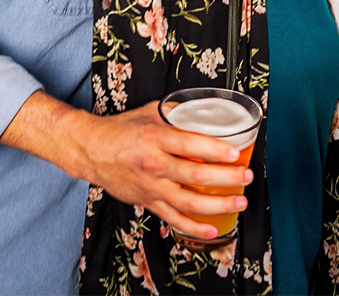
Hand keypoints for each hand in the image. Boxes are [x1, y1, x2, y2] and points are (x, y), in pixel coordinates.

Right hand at [12, 98, 251, 240]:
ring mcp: (151, 186)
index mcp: (156, 137)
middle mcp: (154, 164)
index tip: (236, 154)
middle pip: (196, 175)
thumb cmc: (121, 130)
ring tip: (239, 201)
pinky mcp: (147, 202)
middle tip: (246, 176)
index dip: (217, 151)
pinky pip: (174, 218)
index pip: (192, 144)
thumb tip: (205, 110)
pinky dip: (194, 226)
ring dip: (218, 204)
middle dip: (227, 178)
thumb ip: (178, 113)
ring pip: (189, 202)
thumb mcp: (150, 112)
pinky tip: (213, 228)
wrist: (91, 150)